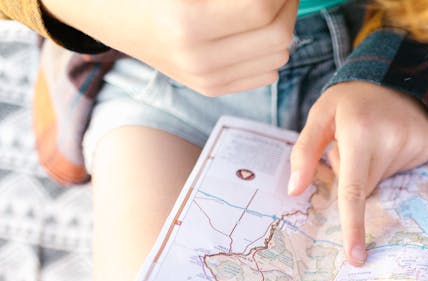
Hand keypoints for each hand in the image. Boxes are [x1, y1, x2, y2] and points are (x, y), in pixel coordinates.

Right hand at [41, 0, 296, 95]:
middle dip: (288, 4)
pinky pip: (266, 72)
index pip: (262, 8)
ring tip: (270, 1)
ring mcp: (204, 79)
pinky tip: (256, 25)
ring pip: (278, 57)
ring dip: (284, 24)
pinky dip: (271, 47)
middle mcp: (197, 58)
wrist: (101, 7)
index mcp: (186, 21)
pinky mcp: (210, 87)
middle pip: (278, 36)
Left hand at [288, 81, 427, 265]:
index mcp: (359, 133)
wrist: (397, 75)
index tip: (356, 256)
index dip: (354, 226)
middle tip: (357, 143)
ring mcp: (414, 143)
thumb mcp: (321, 114)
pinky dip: (396, 161)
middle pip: (367, 186)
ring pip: (385, 180)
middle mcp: (390, 140)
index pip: (354, 190)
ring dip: (376, 166)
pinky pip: (406, 172)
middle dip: (357, 173)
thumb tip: (295, 191)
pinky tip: (395, 137)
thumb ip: (304, 152)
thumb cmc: (351, 100)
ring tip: (377, 136)